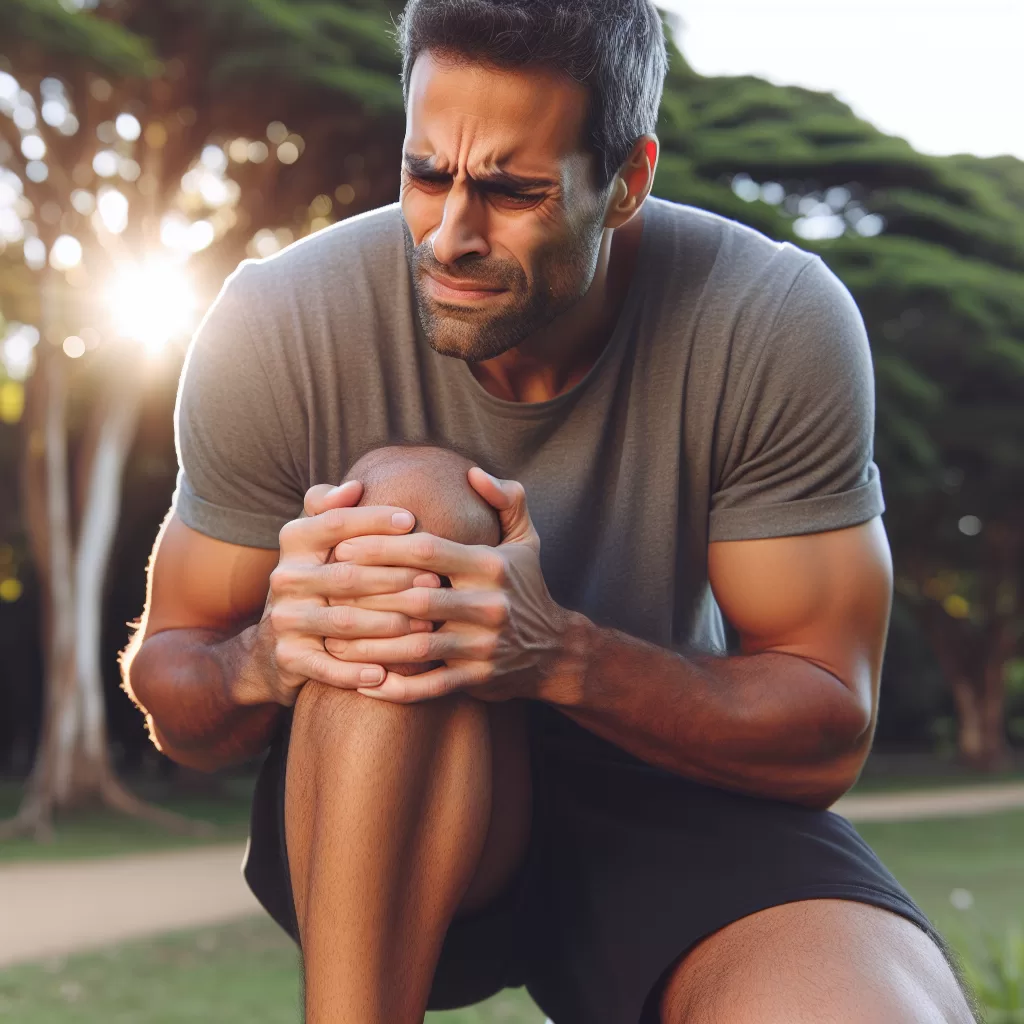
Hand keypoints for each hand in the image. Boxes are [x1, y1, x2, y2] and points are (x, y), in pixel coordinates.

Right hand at [245, 481, 440, 707]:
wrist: (274, 647)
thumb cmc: (317, 580)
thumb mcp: (316, 541)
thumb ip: (330, 509)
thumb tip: (355, 485)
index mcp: (294, 541)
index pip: (335, 523)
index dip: (372, 520)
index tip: (411, 519)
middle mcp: (285, 577)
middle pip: (346, 574)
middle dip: (394, 577)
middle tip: (434, 580)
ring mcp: (284, 619)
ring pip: (344, 621)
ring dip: (388, 624)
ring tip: (424, 625)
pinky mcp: (288, 657)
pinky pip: (328, 666)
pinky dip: (357, 672)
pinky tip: (387, 673)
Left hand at [325, 470, 573, 703]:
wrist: (555, 650)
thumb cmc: (527, 587)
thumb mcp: (526, 538)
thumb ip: (507, 498)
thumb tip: (472, 472)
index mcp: (490, 566)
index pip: (427, 551)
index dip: (382, 546)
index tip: (344, 544)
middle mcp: (488, 605)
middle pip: (414, 600)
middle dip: (365, 596)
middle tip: (326, 591)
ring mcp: (482, 646)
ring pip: (416, 647)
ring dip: (370, 646)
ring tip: (333, 639)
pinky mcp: (478, 678)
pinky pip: (429, 686)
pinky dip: (395, 688)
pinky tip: (363, 683)